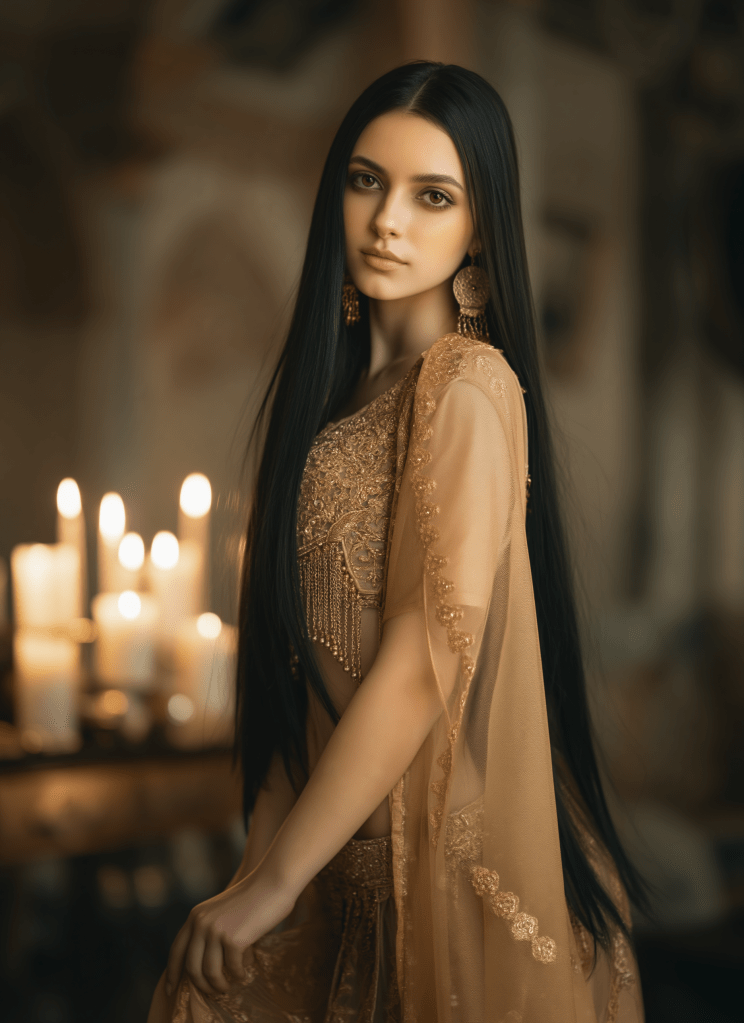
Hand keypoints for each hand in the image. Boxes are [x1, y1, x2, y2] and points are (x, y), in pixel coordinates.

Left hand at [164, 864, 296, 997]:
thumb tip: (204, 965)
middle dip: (201, 985)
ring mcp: (216, 931)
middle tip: (212, 992)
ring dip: (219, 985)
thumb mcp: (222, 911)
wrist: (273, 883)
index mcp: (195, 916)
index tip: (170, 990)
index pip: (176, 950)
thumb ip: (209, 929)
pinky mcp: (233, 939)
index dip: (172, 973)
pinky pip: (232, 968)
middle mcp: (201, 923)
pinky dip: (238, 975)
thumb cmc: (253, 898)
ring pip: (210, 972)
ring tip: (227, 987)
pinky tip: (243, 974)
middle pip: (191, 966)